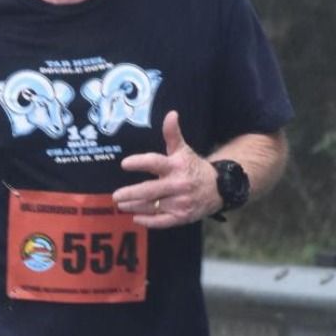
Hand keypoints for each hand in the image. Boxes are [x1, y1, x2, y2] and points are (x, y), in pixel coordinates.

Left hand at [116, 110, 220, 227]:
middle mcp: (178, 185)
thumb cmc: (194, 167)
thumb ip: (172, 134)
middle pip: (151, 190)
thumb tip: (171, 114)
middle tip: (115, 195)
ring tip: (122, 204)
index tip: (124, 164)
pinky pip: (162, 221)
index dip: (140, 162)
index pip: (155, 163)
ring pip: (153, 206)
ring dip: (135, 206)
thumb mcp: (183, 150)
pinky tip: (135, 218)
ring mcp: (180, 202)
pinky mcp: (182, 217)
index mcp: (177, 166)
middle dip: (131, 193)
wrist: (219, 188)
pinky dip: (148, 221)